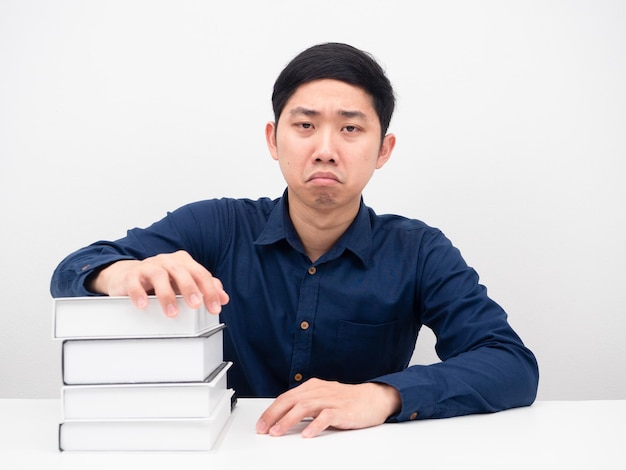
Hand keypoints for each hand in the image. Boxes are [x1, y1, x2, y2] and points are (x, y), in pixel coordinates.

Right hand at [88, 250, 228, 316]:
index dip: (210, 291)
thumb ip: (205, 287)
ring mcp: (149, 266)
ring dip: (167, 295)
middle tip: (196, 305)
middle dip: (190, 289)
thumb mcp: (185, 282)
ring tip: (172, 312)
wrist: (130, 275)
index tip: (215, 307)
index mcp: (184, 262)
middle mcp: (168, 261)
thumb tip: (223, 297)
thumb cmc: (163, 279)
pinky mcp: (132, 275)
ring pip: (159, 275)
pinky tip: (143, 305)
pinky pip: (134, 282)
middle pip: (182, 271)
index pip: (201, 274)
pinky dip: (138, 293)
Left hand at [255, 378, 400, 437]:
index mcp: (312, 387)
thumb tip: (282, 418)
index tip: (261, 424)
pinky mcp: (342, 410)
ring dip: (288, 420)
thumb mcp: (322, 398)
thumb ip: (304, 405)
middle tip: (263, 429)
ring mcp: (331, 400)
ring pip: (304, 407)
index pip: (286, 397)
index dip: (271, 411)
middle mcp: (319, 391)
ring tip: (277, 432)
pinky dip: (315, 425)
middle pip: (291, 400)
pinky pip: (326, 417)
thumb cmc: (346, 400)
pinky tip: (307, 434)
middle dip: (273, 415)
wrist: (373, 398)